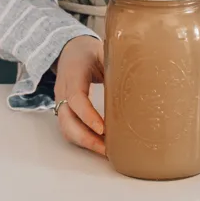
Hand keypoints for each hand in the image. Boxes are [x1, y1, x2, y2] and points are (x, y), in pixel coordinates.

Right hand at [53, 36, 105, 155]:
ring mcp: (61, 101)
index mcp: (73, 73)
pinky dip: (82, 139)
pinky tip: (98, 143)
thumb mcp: (102, 51)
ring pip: (66, 128)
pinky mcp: (64, 110)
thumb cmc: (88, 51)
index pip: (76, 98)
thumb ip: (116, 63)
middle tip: (107, 149)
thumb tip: (139, 76)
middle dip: (86, 138)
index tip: (102, 129)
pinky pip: (68, 128)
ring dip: (84, 142)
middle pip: (67, 120)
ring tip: (106, 151)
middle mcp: (63, 90)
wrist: (69, 50)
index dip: (87, 115)